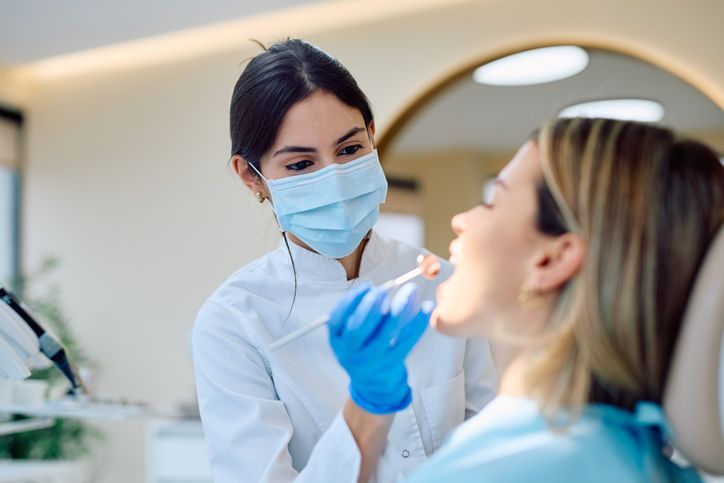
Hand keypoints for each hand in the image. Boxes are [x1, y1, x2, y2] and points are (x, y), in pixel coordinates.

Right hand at [328, 283, 432, 413]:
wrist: (371, 381)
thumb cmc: (361, 345)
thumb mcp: (350, 331)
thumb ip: (362, 310)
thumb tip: (386, 287)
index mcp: (337, 340)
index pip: (337, 319)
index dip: (351, 301)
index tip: (367, 286)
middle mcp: (351, 351)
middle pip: (359, 328)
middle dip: (371, 305)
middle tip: (384, 289)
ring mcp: (372, 358)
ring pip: (385, 334)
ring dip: (399, 309)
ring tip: (409, 290)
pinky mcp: (392, 361)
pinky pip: (406, 340)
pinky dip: (418, 323)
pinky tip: (427, 307)